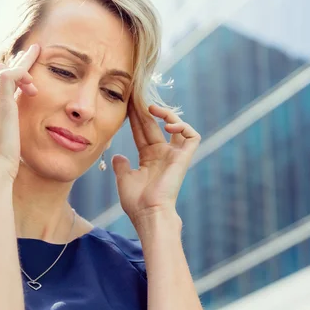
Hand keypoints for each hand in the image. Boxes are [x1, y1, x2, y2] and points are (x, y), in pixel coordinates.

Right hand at [0, 44, 39, 181]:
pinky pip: (8, 76)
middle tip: (33, 51)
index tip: (29, 71)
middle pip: (0, 73)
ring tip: (36, 55)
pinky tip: (33, 80)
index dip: (13, 76)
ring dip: (21, 63)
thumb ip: (15, 137)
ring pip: (3, 69)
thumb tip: (22, 141)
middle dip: (17, 61)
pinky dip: (21, 71)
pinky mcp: (1, 104)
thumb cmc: (4, 165)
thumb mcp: (12, 146)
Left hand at [112, 102, 200, 228]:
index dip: (136, 118)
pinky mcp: (185, 157)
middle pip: (155, 125)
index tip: (127, 104)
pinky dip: (183, 126)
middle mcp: (163, 154)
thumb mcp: (125, 179)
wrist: (149, 213)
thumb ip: (122, 166)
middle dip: (145, 110)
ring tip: (152, 108)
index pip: (142, 132)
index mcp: (149, 158)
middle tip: (135, 97)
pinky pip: (192, 136)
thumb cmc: (136, 201)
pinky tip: (168, 125)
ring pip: (176, 126)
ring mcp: (174, 155)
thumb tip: (117, 156)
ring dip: (166, 114)